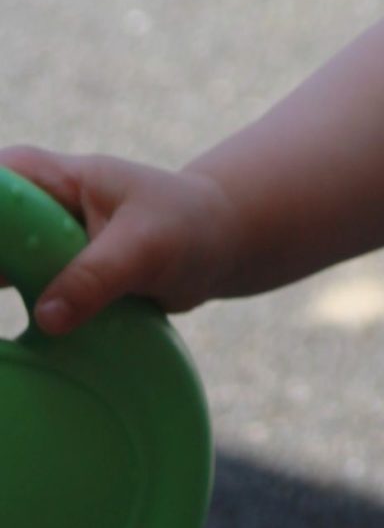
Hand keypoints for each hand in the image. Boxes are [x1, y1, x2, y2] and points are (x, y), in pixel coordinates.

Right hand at [0, 144, 240, 334]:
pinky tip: (8, 348)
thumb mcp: (147, 246)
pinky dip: (11, 309)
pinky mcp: (54, 277)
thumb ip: (98, 276)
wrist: (217, 244)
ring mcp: (47, 243)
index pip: (1, 180)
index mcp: (64, 179)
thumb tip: (46, 317)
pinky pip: (17, 291)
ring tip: (1, 310)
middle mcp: (46, 206)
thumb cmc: (187, 226)